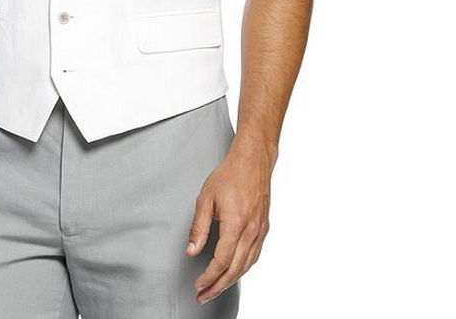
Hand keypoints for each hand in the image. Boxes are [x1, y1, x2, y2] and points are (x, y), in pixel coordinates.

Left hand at [185, 141, 272, 304]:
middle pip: (235, 269)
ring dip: (231, 280)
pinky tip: (233, 271)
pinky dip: (242, 268)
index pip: (221, 260)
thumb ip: (199, 227)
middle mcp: (252, 230)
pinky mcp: (264, 228)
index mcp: (236, 223)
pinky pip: (254, 256)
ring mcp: (260, 230)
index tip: (199, 284)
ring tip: (216, 288)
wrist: (252, 161)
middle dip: (218, 286)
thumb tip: (192, 251)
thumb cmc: (229, 175)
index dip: (209, 277)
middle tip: (204, 295)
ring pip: (246, 265)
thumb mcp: (205, 198)